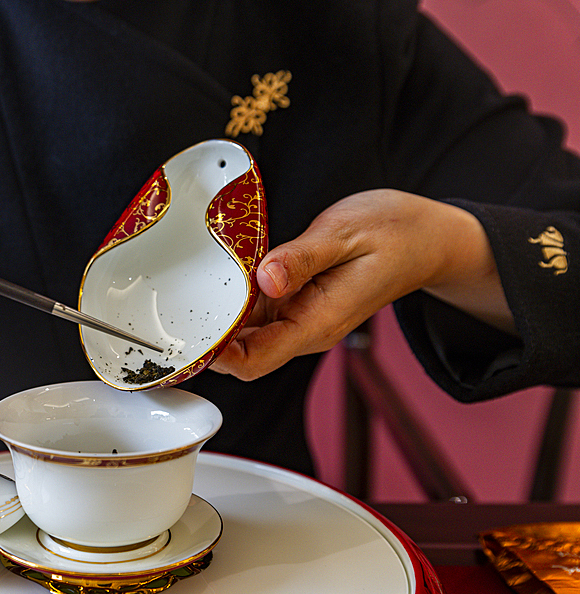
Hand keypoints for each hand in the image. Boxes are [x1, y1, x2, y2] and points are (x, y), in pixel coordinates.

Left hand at [209, 189, 511, 381]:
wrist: (426, 237)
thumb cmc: (394, 233)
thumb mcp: (345, 234)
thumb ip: (302, 258)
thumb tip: (265, 278)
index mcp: (317, 323)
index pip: (254, 361)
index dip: (215, 357)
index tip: (184, 339)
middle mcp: (305, 330)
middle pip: (241, 355)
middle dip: (206, 341)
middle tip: (166, 314)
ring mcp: (300, 320)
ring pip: (245, 335)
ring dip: (217, 321)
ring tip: (181, 298)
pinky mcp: (297, 305)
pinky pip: (257, 315)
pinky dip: (234, 304)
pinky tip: (216, 284)